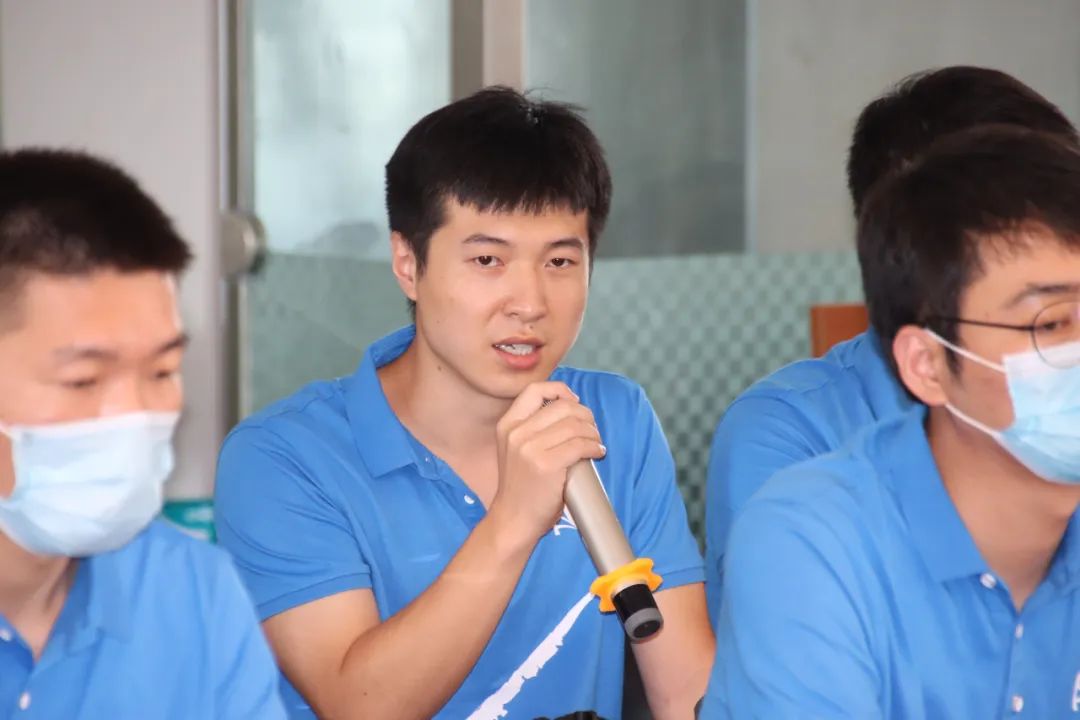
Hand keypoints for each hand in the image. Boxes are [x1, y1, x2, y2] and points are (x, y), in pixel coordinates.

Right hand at [490, 382, 605, 544]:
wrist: (513, 520)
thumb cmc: (522, 487)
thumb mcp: (516, 449)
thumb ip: (533, 428)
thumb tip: (572, 409)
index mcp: (507, 425)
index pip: (534, 390)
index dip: (560, 390)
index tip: (574, 401)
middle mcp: (516, 433)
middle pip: (562, 407)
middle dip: (585, 415)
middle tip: (592, 429)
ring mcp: (529, 449)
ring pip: (575, 425)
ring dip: (592, 433)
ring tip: (596, 443)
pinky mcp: (546, 465)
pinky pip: (580, 445)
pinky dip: (594, 447)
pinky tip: (597, 453)